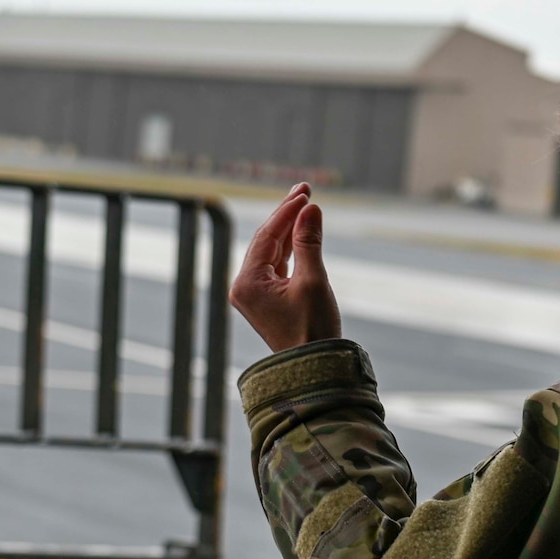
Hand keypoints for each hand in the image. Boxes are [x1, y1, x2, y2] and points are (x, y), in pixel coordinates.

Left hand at [230, 182, 341, 353]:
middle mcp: (244, 286)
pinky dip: (291, 248)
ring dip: (289, 229)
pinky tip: (302, 230)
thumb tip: (310, 208)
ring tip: (306, 204)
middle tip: (305, 190)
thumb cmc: (313, 330)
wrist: (315, 369)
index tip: (306, 193)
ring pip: (272, 251)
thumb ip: (309, 242)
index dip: (287, 212)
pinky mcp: (267, 299)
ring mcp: (254, 294)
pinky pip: (277, 265)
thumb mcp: (313, 281)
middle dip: (286, 215)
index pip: (266, 236)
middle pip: (265, 240)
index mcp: (247, 283)